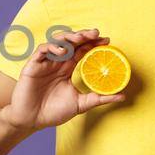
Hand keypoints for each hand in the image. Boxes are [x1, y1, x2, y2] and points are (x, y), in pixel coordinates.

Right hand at [1, 28, 126, 130]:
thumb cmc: (53, 112)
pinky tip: (62, 52)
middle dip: (83, 35)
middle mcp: (57, 63)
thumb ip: (99, 98)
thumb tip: (122, 96)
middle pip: (71, 42)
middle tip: (96, 34)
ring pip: (57, 42)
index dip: (93, 44)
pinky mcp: (33, 65)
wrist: (32, 121)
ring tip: (81, 38)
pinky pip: (42, 50)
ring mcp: (45, 63)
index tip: (106, 41)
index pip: (82, 51)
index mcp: (68, 69)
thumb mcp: (81, 104)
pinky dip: (52, 47)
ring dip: (69, 37)